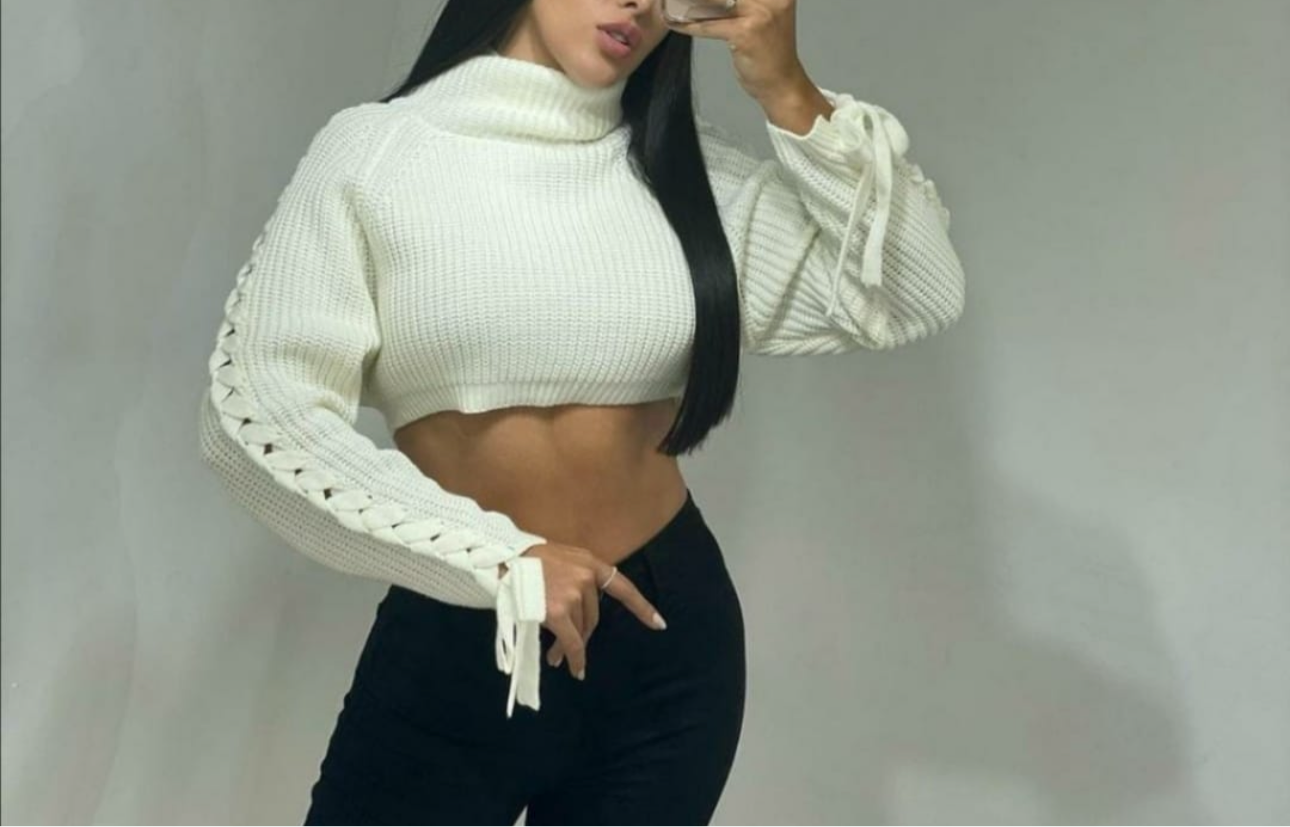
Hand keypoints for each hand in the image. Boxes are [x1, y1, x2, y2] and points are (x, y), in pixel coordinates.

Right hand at [500, 543, 666, 680]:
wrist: (502, 559)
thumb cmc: (526, 560)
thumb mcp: (561, 558)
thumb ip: (577, 576)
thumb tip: (581, 609)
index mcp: (589, 562)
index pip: (622, 587)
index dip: (641, 607)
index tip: (659, 624)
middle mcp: (586, 578)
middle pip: (593, 615)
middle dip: (583, 633)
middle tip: (569, 648)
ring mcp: (573, 595)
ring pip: (580, 630)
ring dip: (570, 645)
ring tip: (556, 656)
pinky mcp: (558, 612)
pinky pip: (572, 642)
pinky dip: (574, 658)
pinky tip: (574, 668)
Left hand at [664, 0, 810, 104]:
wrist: (782, 84)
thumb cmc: (769, 52)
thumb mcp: (761, 16)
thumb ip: (740, 2)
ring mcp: (758, 13)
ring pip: (713, 2)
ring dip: (687, 3)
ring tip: (670, 3)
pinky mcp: (744, 32)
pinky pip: (708, 25)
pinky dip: (688, 24)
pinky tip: (673, 22)